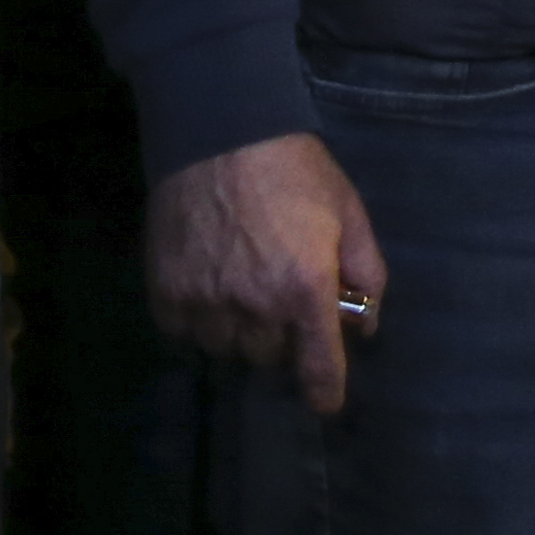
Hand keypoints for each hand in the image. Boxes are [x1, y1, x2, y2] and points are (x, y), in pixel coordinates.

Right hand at [149, 133, 389, 414]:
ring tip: (239, 290)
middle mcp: (256, 305)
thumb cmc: (295, 170)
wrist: (220, 131)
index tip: (325, 402)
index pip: (319, 368)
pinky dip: (198, 320)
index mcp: (306, 288)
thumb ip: (367, 272)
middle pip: (269, 357)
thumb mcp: (349, 211)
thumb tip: (367, 326)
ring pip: (225, 349)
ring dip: (238, 331)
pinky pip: (185, 334)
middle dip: (280, 336)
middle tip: (278, 300)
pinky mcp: (167, 292)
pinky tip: (207, 287)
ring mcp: (207, 301)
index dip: (325, 393)